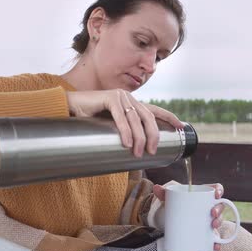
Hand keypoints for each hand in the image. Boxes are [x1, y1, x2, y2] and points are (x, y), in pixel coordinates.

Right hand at [66, 89, 183, 156]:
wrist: (71, 108)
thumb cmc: (91, 120)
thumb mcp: (112, 127)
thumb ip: (124, 133)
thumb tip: (135, 153)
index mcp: (133, 104)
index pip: (155, 110)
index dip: (169, 117)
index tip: (181, 126)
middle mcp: (130, 98)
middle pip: (149, 117)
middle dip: (153, 135)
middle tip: (151, 151)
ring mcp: (121, 97)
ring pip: (136, 119)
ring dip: (139, 137)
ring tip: (137, 152)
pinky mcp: (110, 98)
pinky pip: (121, 117)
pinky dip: (125, 131)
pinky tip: (127, 143)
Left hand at [153, 183, 224, 250]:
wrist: (173, 217)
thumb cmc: (176, 204)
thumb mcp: (171, 198)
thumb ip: (164, 193)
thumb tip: (156, 188)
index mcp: (204, 195)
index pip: (216, 189)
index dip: (219, 190)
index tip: (216, 194)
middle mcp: (209, 207)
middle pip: (220, 205)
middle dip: (219, 209)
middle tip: (212, 213)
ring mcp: (209, 220)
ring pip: (219, 220)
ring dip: (219, 223)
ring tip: (213, 226)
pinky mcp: (207, 232)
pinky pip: (215, 237)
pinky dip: (217, 242)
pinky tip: (215, 245)